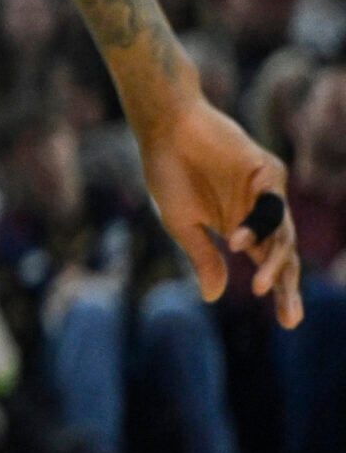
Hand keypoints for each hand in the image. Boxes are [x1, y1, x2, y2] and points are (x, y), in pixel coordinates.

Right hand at [137, 96, 302, 327]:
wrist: (165, 129)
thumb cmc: (168, 174)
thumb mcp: (183, 225)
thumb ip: (204, 258)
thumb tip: (216, 297)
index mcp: (242, 226)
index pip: (271, 262)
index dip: (282, 291)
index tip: (288, 323)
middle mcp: (260, 211)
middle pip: (285, 253)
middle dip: (288, 285)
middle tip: (288, 317)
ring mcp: (266, 190)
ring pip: (282, 233)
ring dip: (273, 261)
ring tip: (261, 287)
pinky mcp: (266, 170)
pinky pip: (270, 204)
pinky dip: (257, 225)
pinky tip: (237, 242)